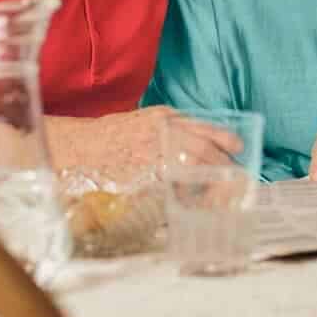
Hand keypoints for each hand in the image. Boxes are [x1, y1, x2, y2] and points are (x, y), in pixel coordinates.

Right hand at [47, 107, 241, 180]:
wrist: (79, 147)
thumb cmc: (110, 136)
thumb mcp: (142, 121)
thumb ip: (168, 128)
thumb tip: (196, 140)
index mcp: (162, 117)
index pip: (203, 127)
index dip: (223, 138)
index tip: (237, 147)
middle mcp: (161, 132)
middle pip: (203, 148)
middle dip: (221, 162)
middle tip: (233, 174)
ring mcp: (153, 153)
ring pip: (193, 165)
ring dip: (208, 179)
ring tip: (217, 190)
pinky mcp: (144, 174)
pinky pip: (173, 185)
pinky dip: (185, 193)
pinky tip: (189, 199)